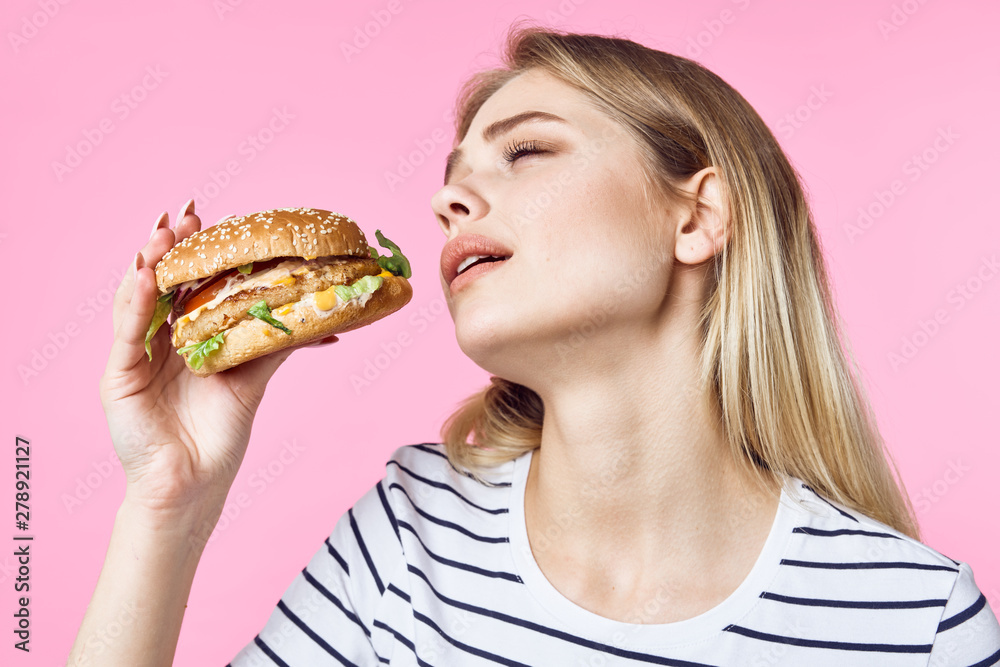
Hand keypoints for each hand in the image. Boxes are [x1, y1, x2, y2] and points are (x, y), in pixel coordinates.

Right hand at [100, 201, 337, 516]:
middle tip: (186, 211)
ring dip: (150, 262)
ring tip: (164, 232)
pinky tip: (148, 276)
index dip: (199, 250)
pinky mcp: (117, 376)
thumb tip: (321, 319)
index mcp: (187, 337)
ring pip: (138, 298)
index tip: (215, 216)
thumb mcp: (251, 380)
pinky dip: (136, 303)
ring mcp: (135, 356)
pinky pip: (127, 333)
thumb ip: (274, 345)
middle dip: (171, 245)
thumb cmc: (220, 436)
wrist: (194, 486)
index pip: (189, 282)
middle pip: (161, 282)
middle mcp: (158, 340)